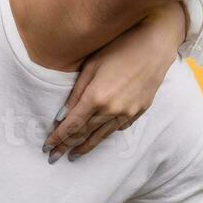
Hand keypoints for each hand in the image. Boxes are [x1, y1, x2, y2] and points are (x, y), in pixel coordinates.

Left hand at [42, 2, 186, 161]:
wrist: (155, 45)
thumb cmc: (119, 47)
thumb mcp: (91, 65)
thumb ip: (76, 92)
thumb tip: (62, 115)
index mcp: (96, 97)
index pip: (71, 125)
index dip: (58, 138)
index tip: (47, 147)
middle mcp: (111, 110)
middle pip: (84, 134)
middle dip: (67, 146)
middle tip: (54, 157)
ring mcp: (127, 113)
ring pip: (101, 136)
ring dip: (85, 146)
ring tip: (74, 155)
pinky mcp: (139, 111)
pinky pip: (118, 128)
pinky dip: (105, 135)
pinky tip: (98, 138)